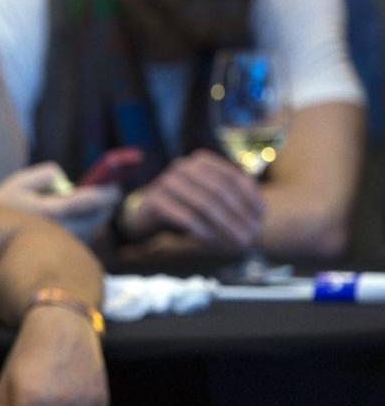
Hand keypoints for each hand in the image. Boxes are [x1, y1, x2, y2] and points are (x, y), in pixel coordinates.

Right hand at [0, 164, 121, 241]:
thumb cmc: (2, 209)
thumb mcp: (19, 182)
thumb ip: (47, 174)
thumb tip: (67, 182)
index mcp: (53, 212)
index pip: (93, 201)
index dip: (108, 191)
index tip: (114, 184)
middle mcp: (63, 233)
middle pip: (99, 219)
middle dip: (105, 204)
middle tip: (107, 192)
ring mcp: (63, 248)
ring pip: (92, 231)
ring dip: (94, 217)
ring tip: (85, 206)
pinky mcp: (61, 257)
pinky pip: (81, 240)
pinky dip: (83, 228)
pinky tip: (70, 222)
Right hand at [120, 149, 263, 247]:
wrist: (144, 214)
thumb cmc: (183, 207)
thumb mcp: (209, 199)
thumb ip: (232, 200)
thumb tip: (259, 216)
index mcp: (201, 161)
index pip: (233, 177)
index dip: (250, 199)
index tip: (261, 219)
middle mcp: (183, 167)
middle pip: (219, 192)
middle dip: (238, 216)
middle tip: (250, 238)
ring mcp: (166, 182)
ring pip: (203, 204)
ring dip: (223, 226)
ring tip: (236, 244)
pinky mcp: (154, 200)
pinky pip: (183, 216)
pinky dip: (201, 231)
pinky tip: (213, 243)